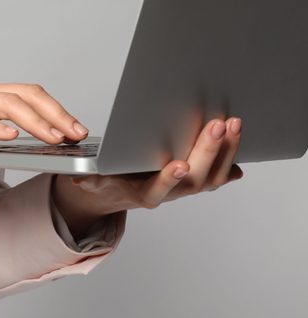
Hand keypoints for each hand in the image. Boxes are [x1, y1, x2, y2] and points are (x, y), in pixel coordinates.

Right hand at [0, 80, 89, 143]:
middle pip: (25, 94)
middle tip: (78, 133)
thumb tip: (12, 133)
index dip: (54, 108)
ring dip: (36, 121)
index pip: (26, 92)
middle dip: (56, 113)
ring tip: (55, 138)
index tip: (74, 126)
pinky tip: (10, 137)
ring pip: (7, 103)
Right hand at [53, 118, 243, 237]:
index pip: (158, 190)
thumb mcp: (91, 180)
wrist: (118, 191)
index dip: (169, 180)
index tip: (178, 166)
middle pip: (194, 179)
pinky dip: (233, 156)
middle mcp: (170, 193)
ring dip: (226, 151)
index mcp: (143, 194)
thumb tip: (78, 176)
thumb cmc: (107, 181)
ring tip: (232, 124)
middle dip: (207, 152)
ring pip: (213, 175)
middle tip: (216, 127)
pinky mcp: (198, 177)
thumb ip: (87, 178)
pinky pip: (221, 171)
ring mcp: (187, 187)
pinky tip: (238, 137)